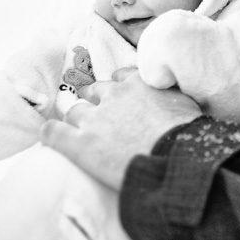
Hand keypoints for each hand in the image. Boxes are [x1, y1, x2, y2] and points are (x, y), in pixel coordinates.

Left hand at [40, 67, 202, 189]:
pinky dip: (51, 134)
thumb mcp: (185, 104)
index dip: (119, 90)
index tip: (122, 101)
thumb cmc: (188, 135)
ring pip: (74, 111)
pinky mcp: (79, 144)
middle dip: (95, 102)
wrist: (174, 161)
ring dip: (78, 120)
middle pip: (94, 92)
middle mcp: (113, 95)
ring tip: (81, 133)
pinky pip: (52, 132)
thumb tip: (172, 101)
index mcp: (138, 83)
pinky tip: (52, 138)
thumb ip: (170, 96)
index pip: (119, 78)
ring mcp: (93, 119)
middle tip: (101, 119)